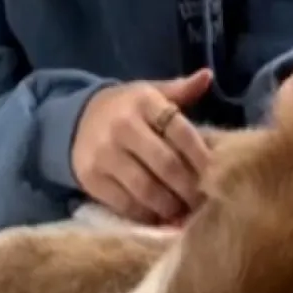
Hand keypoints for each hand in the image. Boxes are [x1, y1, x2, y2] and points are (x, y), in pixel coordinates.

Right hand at [72, 70, 212, 222]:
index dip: (202, 156)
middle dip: (189, 188)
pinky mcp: (90, 178)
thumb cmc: (128, 109)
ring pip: (146, 189)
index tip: (217, 174)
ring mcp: (104, 154)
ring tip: (185, 212)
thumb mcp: (151, 93)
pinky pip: (124, 204)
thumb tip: (207, 76)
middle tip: (204, 201)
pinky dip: (146, 215)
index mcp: (144, 102)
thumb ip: (181, 90)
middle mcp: (122, 126)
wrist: (76, 121)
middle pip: (166, 164)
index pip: (181, 132)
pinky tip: (160, 217)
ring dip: (170, 206)